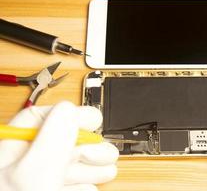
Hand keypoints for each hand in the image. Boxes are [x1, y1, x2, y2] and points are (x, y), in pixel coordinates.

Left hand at [0, 101, 118, 190]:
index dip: (71, 116)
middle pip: (65, 140)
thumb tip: (69, 111)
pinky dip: (87, 185)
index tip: (93, 120)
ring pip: (74, 162)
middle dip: (90, 145)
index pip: (43, 117)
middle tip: (102, 152)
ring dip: (95, 165)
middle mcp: (28, 161)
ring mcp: (43, 179)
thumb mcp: (32, 174)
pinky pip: (77, 183)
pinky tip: (90, 186)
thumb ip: (53, 139)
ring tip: (105, 169)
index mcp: (13, 147)